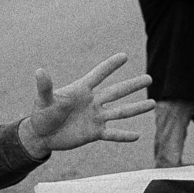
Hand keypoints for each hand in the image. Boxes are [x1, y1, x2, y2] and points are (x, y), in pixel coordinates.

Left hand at [19, 53, 152, 156]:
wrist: (42, 135)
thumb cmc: (42, 114)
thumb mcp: (44, 100)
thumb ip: (45, 87)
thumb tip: (40, 71)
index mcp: (81, 90)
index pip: (98, 75)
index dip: (110, 66)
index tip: (124, 56)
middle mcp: (92, 102)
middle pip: (116, 92)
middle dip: (132, 86)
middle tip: (149, 78)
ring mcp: (95, 117)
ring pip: (120, 112)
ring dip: (136, 108)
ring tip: (153, 104)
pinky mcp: (94, 133)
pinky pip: (112, 134)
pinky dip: (123, 136)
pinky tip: (137, 136)